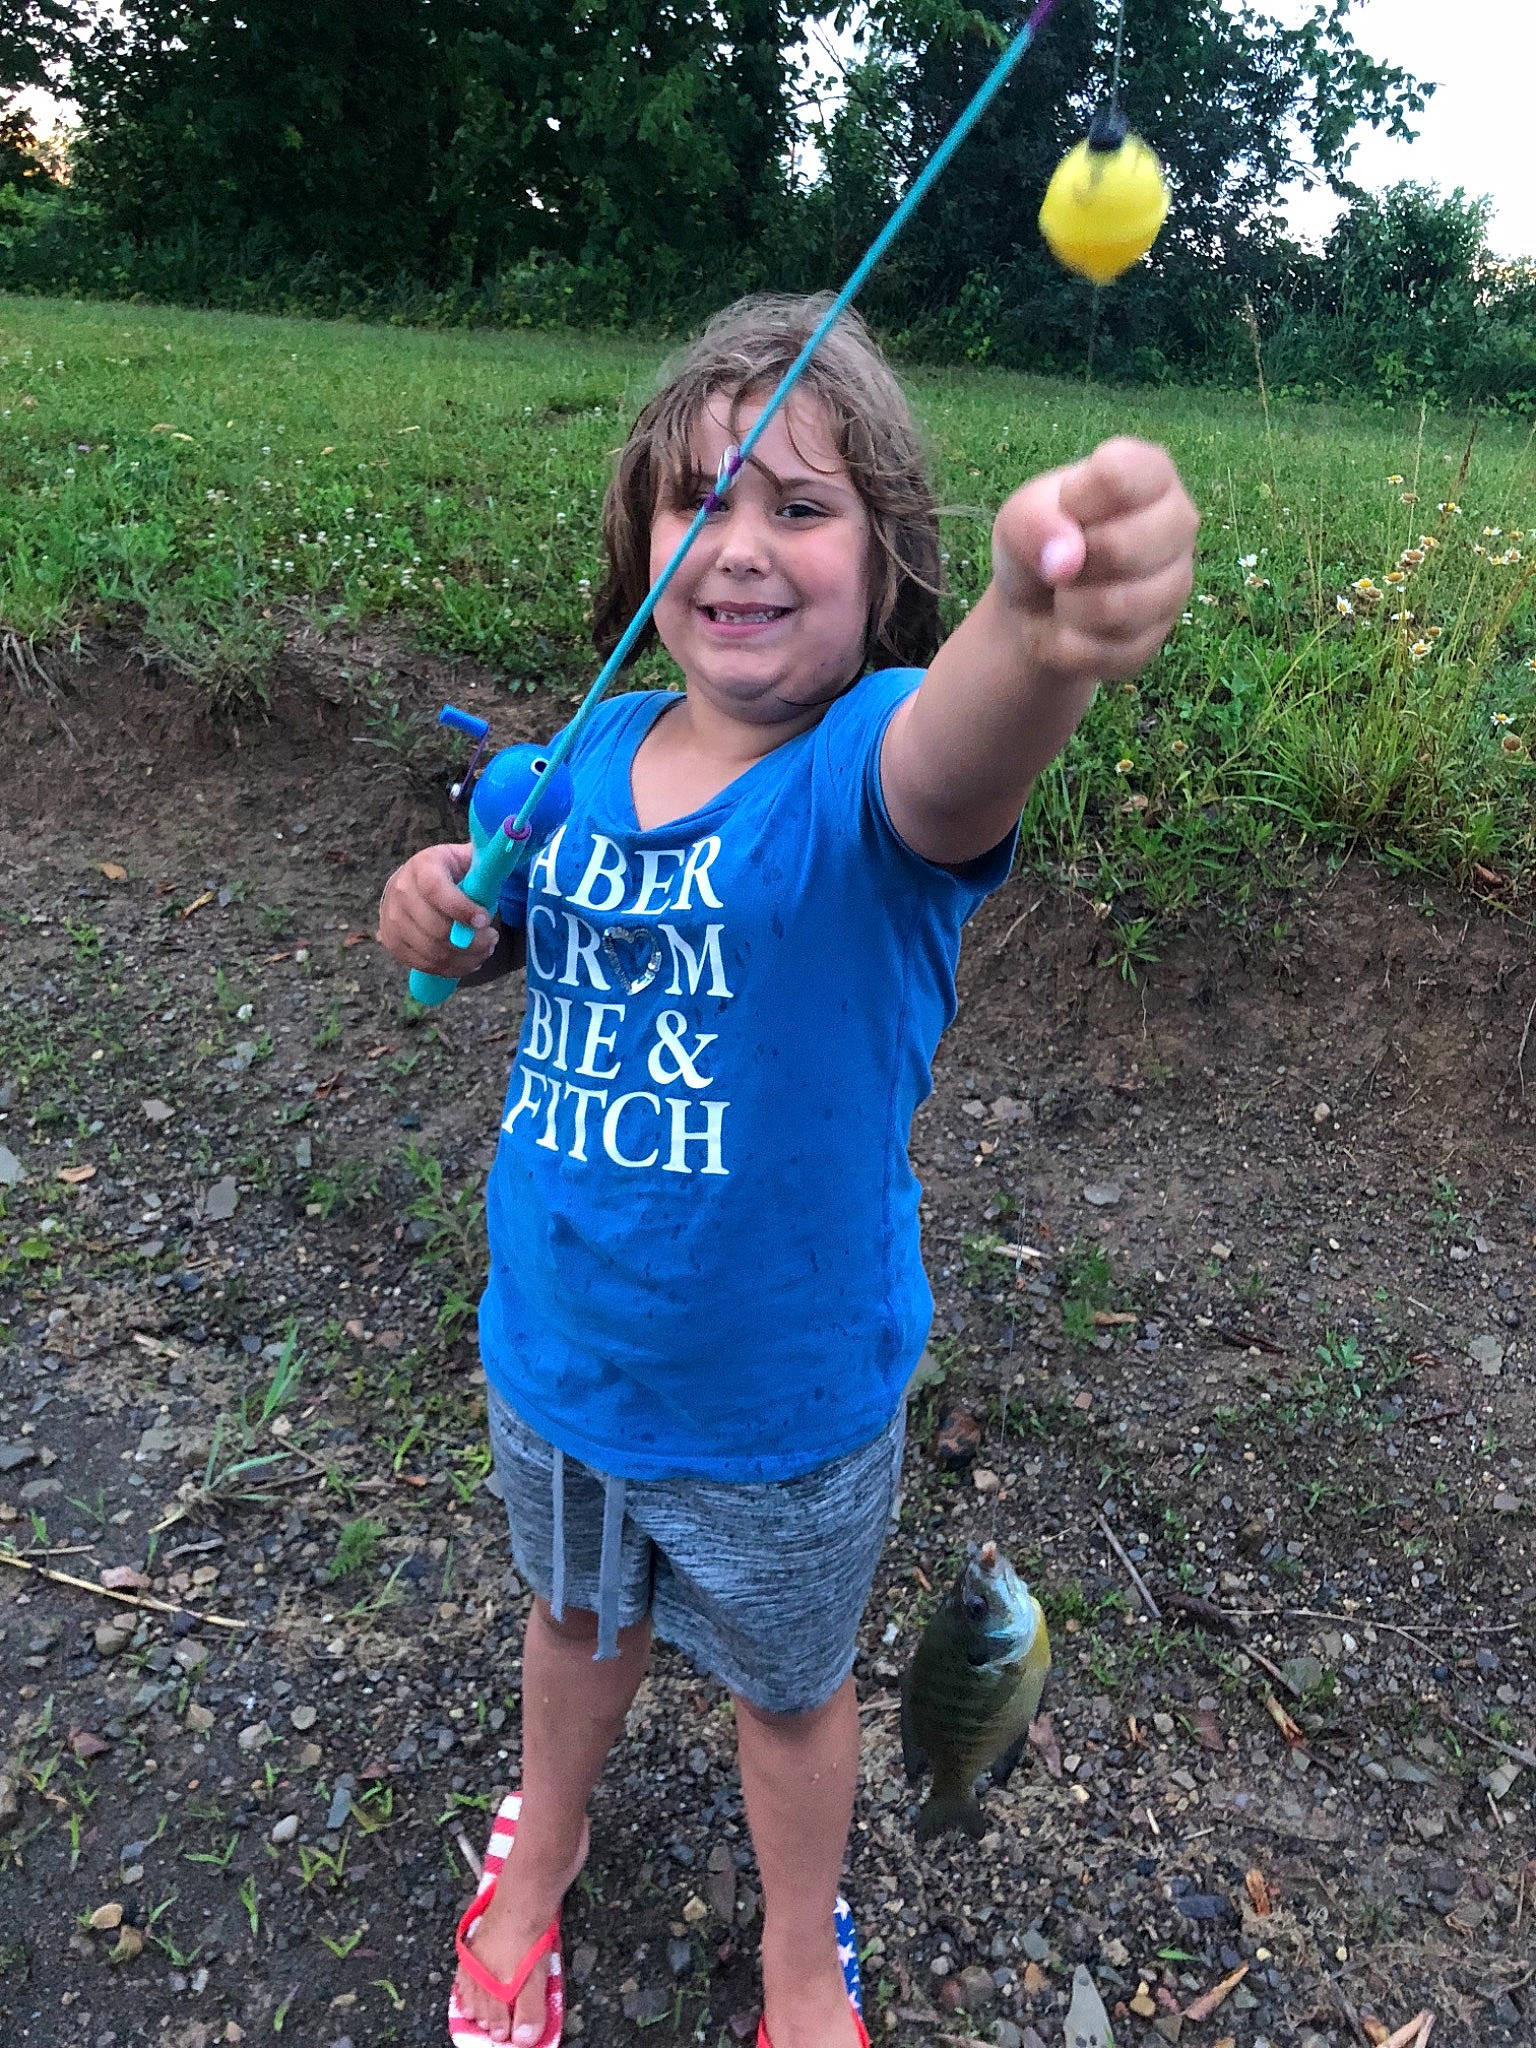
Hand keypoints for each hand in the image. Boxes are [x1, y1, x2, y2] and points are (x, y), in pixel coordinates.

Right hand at [376, 843, 499, 978]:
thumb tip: (513, 850)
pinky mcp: (391, 941)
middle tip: (493, 939)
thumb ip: (487, 861)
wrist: (415, 884)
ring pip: (432, 951)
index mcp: (422, 866)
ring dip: (465, 957)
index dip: (461, 908)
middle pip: (435, 929)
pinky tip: (468, 961)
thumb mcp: (466, 859)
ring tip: (485, 950)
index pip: (436, 890)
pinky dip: (451, 968)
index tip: (485, 920)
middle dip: (472, 941)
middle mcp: (400, 891)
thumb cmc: (451, 872)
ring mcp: (391, 918)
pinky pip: (423, 964)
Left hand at [990, 436, 1197, 685]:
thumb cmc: (1039, 540)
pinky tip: (1071, 625)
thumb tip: (1067, 560)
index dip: (1075, 501)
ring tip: (1066, 592)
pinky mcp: (1157, 638)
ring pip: (1117, 608)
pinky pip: (1104, 650)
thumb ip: (1033, 523)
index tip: (1065, 506)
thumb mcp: (1019, 517)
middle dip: (1071, 563)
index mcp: (1150, 473)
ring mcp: (1177, 583)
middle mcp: (1178, 522)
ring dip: (1068, 606)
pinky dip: (1069, 644)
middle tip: (1063, 559)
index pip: (1120, 476)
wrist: (1037, 603)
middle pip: (1122, 548)